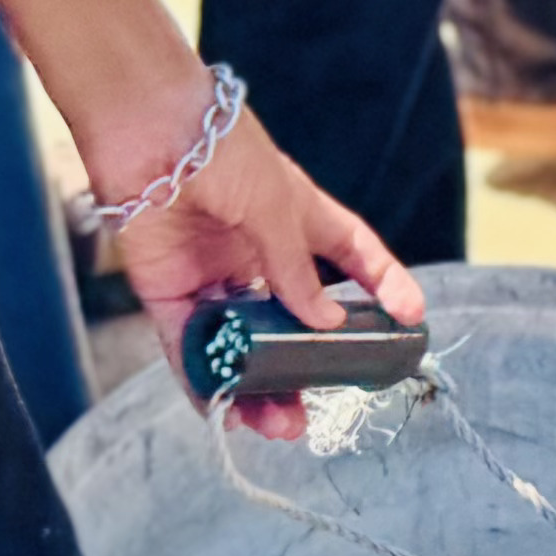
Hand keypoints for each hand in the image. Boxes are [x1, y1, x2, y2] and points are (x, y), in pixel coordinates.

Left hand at [88, 80, 422, 437]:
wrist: (145, 130)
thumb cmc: (220, 149)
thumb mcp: (273, 204)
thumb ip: (293, 268)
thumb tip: (324, 325)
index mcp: (298, 218)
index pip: (353, 257)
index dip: (383, 286)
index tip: (411, 319)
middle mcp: (259, 254)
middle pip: (292, 320)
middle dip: (307, 365)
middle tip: (319, 406)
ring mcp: (213, 276)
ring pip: (242, 344)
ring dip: (259, 385)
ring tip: (276, 424)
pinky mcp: (168, 294)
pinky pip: (189, 349)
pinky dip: (205, 381)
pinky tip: (223, 410)